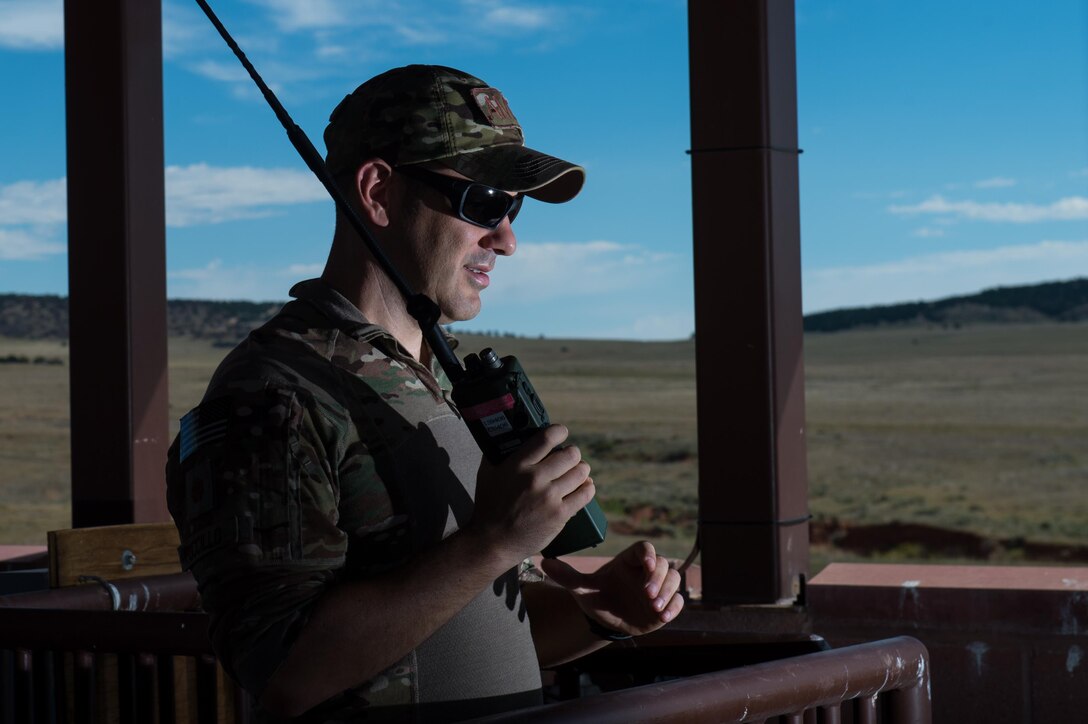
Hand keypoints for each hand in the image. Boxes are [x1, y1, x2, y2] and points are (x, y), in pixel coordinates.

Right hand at [470, 424, 594, 564]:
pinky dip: (587, 488)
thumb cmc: (489, 506)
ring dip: (581, 470)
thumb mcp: (487, 473)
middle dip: (572, 454)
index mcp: (518, 464)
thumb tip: (510, 435)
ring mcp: (549, 497)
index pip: (548, 437)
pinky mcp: (560, 514)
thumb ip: (499, 453)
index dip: (560, 431)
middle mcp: (535, 478)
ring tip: (577, 472)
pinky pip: (585, 494)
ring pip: (581, 472)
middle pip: (570, 454)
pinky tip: (585, 486)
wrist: (493, 541)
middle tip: (569, 458)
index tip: (562, 433)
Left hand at [540, 541, 683, 636]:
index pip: (645, 549)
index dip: (649, 555)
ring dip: (668, 591)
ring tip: (654, 606)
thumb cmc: (597, 597)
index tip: (647, 566)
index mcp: (629, 561)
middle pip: (664, 564)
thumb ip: (567, 576)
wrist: (606, 619)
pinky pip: (679, 600)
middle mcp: (647, 571)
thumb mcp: (582, 588)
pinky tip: (662, 616)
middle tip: (646, 594)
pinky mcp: (666, 604)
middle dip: (658, 578)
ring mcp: (659, 588)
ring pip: (674, 579)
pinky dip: (674, 606)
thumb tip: (544, 562)